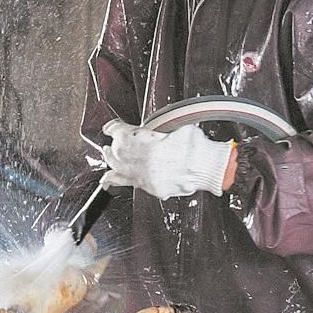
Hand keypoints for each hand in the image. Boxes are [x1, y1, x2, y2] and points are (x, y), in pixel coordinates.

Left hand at [100, 121, 236, 199]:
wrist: (204, 166)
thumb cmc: (194, 146)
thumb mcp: (176, 126)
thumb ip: (161, 128)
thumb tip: (159, 129)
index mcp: (141, 139)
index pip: (118, 131)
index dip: (113, 128)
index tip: (110, 127)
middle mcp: (137, 158)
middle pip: (115, 151)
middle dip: (111, 147)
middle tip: (108, 144)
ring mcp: (141, 174)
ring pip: (117, 168)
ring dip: (111, 162)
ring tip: (107, 157)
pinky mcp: (148, 186)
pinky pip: (126, 183)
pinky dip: (115, 180)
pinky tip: (108, 180)